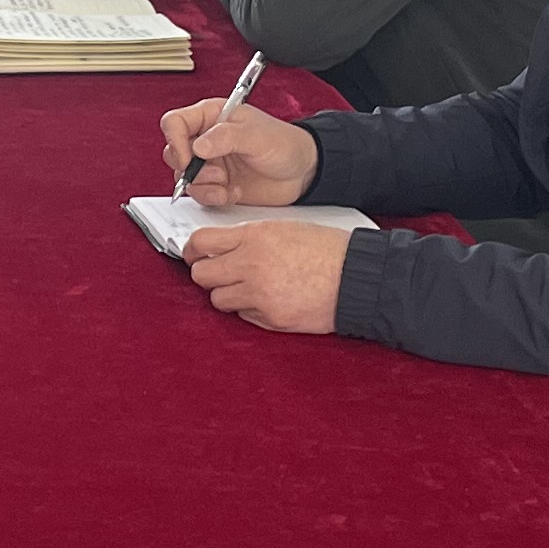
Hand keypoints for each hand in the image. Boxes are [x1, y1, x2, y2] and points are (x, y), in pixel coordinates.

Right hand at [160, 97, 318, 206]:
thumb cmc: (285, 144)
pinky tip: (232, 192)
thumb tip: (198, 146)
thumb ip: (226, 137)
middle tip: (213, 173)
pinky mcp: (217, 185)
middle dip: (189, 168)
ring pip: (183, 177)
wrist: (302, 173)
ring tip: (225, 183)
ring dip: (202, 185)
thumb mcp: (257, 135)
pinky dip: (213, 197)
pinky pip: (199, 194)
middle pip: (173, 152)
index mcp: (212, 117)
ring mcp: (211, 164)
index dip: (176, 140)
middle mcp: (206, 140)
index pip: (175, 123)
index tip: (190, 157)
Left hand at [183, 219, 350, 336]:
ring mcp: (259, 295)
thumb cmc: (328, 250)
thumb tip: (223, 246)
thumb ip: (250, 237)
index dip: (191, 250)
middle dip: (207, 274)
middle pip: (201, 275)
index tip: (192, 254)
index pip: (201, 242)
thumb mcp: (284, 228)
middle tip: (218, 273)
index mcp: (254, 237)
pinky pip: (243, 316)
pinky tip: (269, 299)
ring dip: (228, 294)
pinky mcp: (270, 319)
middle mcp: (251, 265)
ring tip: (248, 288)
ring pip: (218, 300)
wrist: (357, 278)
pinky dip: (250, 310)